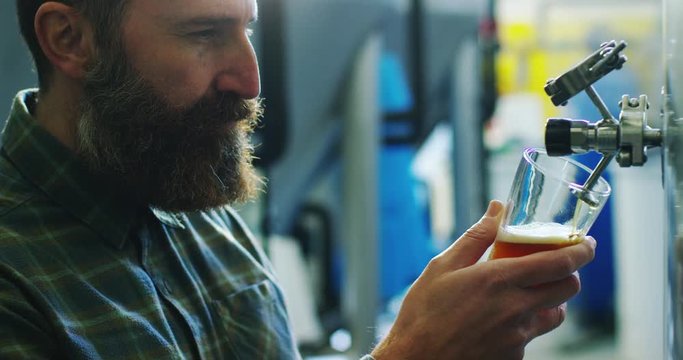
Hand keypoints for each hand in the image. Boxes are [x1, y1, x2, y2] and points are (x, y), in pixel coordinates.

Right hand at [371, 200, 595, 359]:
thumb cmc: (423, 313)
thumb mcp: (442, 266)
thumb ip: (476, 237)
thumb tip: (497, 210)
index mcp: (499, 280)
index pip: (559, 263)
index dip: (581, 250)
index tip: (587, 243)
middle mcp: (515, 309)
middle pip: (567, 288)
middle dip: (570, 273)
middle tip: (556, 264)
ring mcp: (517, 337)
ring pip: (554, 315)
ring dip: (550, 300)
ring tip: (528, 292)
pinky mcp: (513, 356)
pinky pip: (531, 336)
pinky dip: (524, 323)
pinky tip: (499, 320)